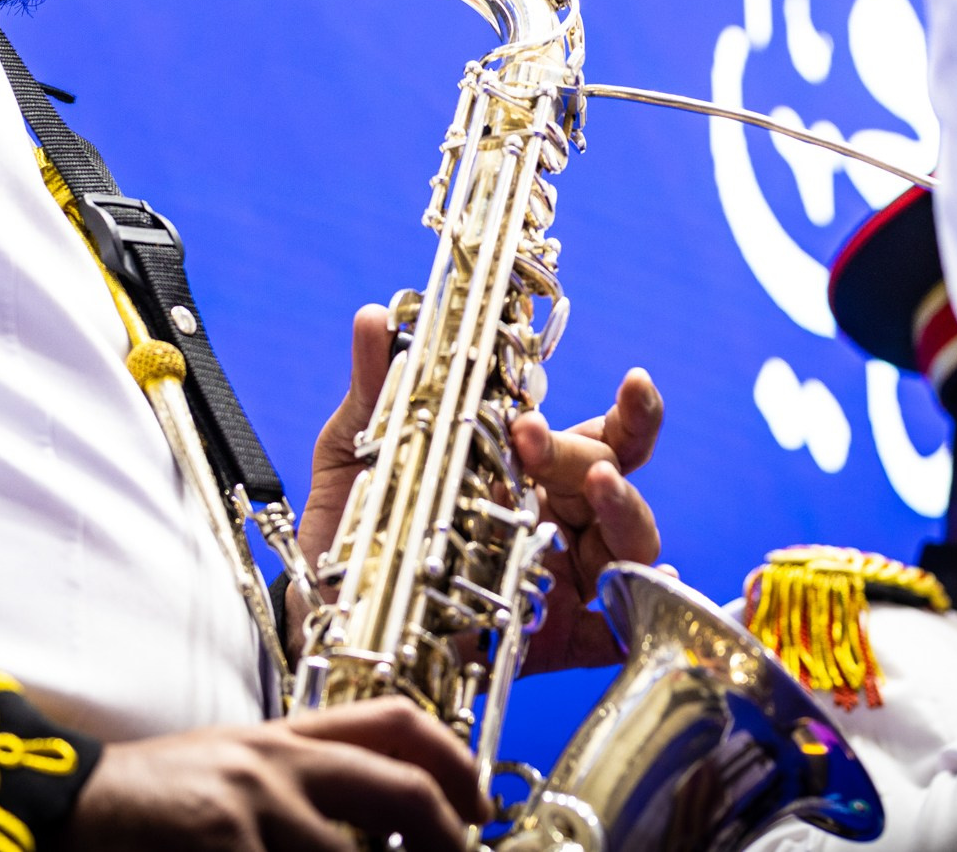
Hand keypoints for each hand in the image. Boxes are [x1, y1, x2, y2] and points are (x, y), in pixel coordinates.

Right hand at [65, 700, 486, 851]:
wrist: (59, 808)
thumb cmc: (145, 806)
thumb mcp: (230, 770)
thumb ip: (297, 785)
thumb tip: (373, 829)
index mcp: (281, 738)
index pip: (392, 721)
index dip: (454, 760)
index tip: (478, 805)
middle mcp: (278, 764)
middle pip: (403, 791)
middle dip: (449, 839)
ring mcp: (254, 811)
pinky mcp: (225, 850)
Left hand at [294, 305, 664, 674]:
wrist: (321, 614)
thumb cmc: (353, 525)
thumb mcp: (356, 451)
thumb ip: (376, 388)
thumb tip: (374, 314)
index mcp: (531, 467)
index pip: (601, 434)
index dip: (632, 410)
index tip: (633, 379)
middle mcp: (557, 517)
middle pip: (612, 478)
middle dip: (582, 450)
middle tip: (532, 436)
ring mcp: (561, 581)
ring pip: (632, 546)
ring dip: (626, 512)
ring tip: (598, 486)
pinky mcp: (551, 642)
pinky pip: (612, 634)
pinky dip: (632, 619)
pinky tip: (635, 601)